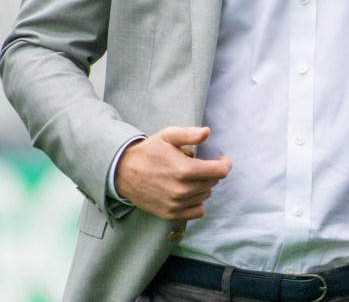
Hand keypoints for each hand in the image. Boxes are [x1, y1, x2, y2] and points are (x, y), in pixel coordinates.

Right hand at [114, 126, 231, 220]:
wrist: (124, 173)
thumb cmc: (149, 152)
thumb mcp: (168, 136)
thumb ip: (189, 134)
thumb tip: (207, 132)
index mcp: (184, 170)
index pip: (219, 172)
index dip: (224, 163)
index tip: (220, 159)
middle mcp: (181, 190)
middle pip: (213, 182)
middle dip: (211, 172)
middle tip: (198, 164)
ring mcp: (176, 205)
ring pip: (206, 195)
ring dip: (203, 185)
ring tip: (189, 176)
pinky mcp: (170, 214)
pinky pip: (197, 211)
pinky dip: (197, 201)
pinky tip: (189, 191)